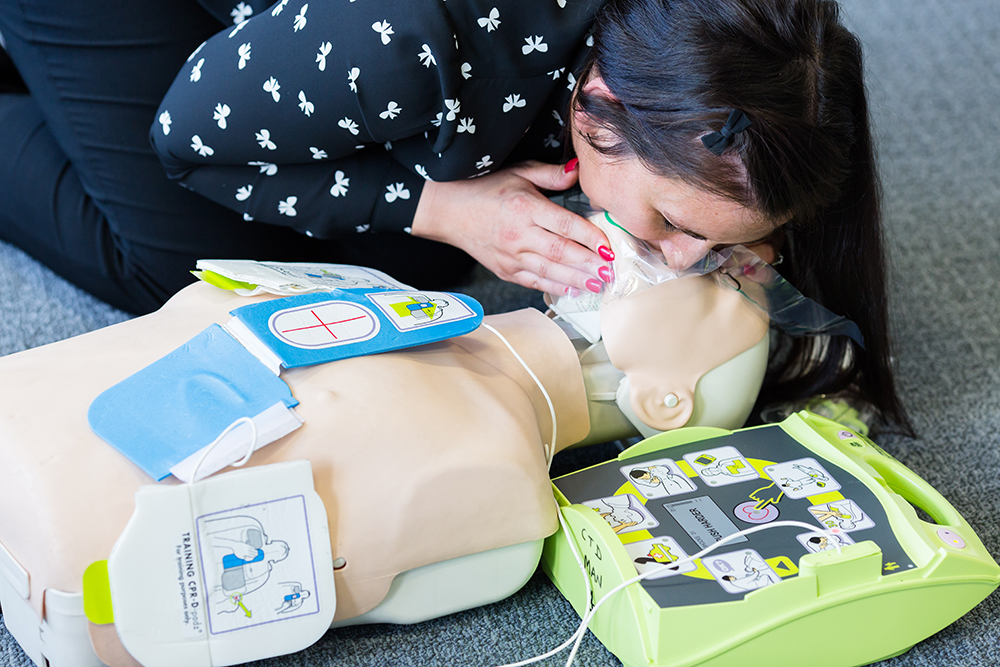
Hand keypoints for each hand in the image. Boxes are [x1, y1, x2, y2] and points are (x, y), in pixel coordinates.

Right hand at [411, 160, 611, 295]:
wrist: (448, 211)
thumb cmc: (485, 190)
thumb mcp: (518, 172)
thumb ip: (550, 175)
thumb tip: (577, 171)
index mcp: (525, 207)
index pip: (565, 225)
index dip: (590, 237)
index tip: (608, 246)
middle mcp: (519, 235)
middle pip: (560, 252)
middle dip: (589, 263)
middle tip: (611, 271)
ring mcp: (511, 256)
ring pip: (549, 271)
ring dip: (577, 279)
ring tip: (599, 283)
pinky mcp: (505, 270)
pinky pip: (534, 282)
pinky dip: (555, 288)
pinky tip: (574, 290)